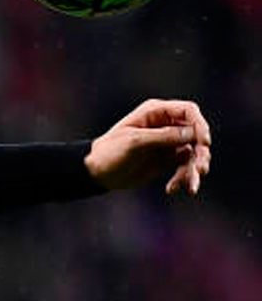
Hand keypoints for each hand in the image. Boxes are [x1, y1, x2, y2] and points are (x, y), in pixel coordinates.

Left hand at [85, 99, 210, 194]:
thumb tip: (193, 133)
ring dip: (195, 169)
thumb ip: (164, 136)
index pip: (189, 111)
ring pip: (194, 152)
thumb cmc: (111, 152)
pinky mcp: (168, 158)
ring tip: (191, 186)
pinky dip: (183, 178)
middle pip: (196, 133)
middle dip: (201, 153)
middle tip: (200, 170)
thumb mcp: (136, 142)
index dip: (200, 124)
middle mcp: (165, 124)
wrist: (98, 172)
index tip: (203, 143)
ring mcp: (168, 142)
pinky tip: (172, 189)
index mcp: (155, 112)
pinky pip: (186, 166)